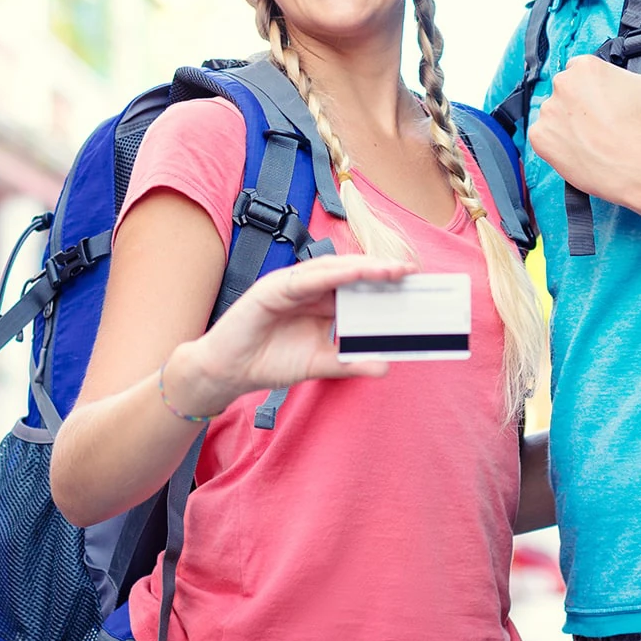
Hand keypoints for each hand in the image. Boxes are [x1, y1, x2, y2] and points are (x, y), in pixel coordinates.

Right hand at [163, 254, 411, 416]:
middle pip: (349, 274)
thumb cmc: (269, 362)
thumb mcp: (319, 365)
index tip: (413, 286)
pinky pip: (306, 278)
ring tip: (389, 270)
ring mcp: (290, 285)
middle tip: (410, 274)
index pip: (357, 288)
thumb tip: (385, 366)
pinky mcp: (272, 288)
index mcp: (320, 303)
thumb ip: (349, 363)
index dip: (383, 284)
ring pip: (331, 270)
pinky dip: (331, 274)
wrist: (227, 372)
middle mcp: (308, 290)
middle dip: (379, 272)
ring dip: (361, 268)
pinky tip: (353, 274)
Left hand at [528, 55, 640, 205]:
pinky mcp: (540, 137)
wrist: (638, 166)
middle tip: (599, 122)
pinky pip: (543, 138)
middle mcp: (562, 84)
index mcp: (586, 67)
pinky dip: (557, 144)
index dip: (594, 86)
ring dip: (567, 123)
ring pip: (554, 114)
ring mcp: (548, 111)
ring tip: (590, 139)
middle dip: (580, 104)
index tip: (603, 100)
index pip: (582, 70)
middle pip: (566, 90)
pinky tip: (578, 150)